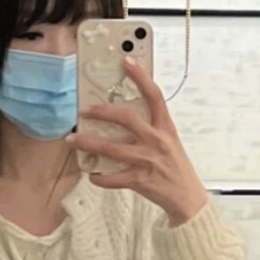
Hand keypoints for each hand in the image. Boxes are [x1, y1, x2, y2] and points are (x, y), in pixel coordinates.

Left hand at [68, 57, 208, 226]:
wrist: (187, 198)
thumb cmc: (176, 168)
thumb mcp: (169, 141)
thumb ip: (152, 128)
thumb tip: (124, 117)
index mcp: (166, 128)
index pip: (154, 96)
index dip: (140, 76)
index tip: (126, 61)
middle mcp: (157, 141)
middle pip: (127, 118)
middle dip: (102, 112)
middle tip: (85, 109)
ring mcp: (148, 161)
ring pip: (112, 148)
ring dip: (89, 143)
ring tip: (72, 139)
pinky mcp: (140, 181)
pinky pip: (113, 178)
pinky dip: (100, 177)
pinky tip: (92, 174)